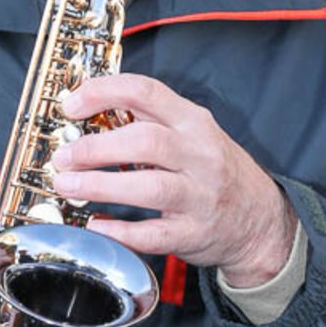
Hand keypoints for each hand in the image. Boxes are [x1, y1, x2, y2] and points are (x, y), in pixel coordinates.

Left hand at [50, 72, 295, 285]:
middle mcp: (200, 155)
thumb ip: (150, 121)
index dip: (103, 93)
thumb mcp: (193, 134)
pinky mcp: (194, 233)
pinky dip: (121, 231)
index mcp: (193, 122)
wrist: (261, 220)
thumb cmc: (216, 171)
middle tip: (64, 157)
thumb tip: (91, 111)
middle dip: (95, 148)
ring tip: (68, 186)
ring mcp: (200, 196)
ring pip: (150, 187)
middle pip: (145, 141)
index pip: (146, 92)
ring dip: (101, 186)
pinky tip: (96, 226)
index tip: (70, 106)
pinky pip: (154, 234)